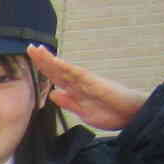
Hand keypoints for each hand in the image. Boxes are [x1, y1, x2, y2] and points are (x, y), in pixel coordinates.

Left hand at [29, 45, 147, 131]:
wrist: (133, 115)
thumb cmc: (112, 113)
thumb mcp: (83, 111)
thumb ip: (69, 102)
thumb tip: (53, 93)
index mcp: (77, 90)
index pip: (57, 77)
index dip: (44, 69)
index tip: (32, 61)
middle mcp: (81, 82)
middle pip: (58, 70)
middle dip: (44, 60)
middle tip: (30, 48)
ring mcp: (88, 82)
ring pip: (65, 69)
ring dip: (51, 60)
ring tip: (38, 50)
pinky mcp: (96, 84)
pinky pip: (78, 75)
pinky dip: (66, 68)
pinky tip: (56, 62)